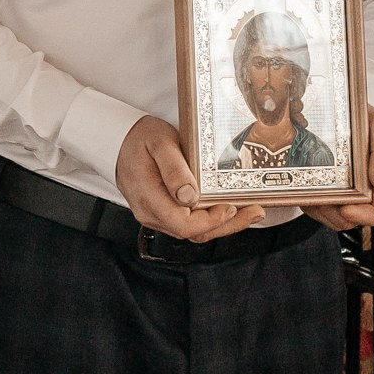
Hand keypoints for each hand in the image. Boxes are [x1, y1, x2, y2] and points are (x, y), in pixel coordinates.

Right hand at [111, 114, 268, 242]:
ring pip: (193, 232)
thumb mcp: (159, 143)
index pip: (183, 225)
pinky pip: (188, 225)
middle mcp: (151, 214)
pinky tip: (229, 210)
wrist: (118, 142)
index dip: (210, 221)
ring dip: (223, 225)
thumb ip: (174, 169)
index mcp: (149, 198)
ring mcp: (156, 216)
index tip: (231, 206)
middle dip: (227, 225)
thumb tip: (189, 196)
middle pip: (193, 234)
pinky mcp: (162, 213)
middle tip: (255, 212)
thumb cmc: (140, 139)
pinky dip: (211, 220)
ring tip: (250, 212)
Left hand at [305, 108, 373, 231]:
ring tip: (312, 188)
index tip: (344, 207)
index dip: (359, 215)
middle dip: (332, 211)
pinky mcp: (331, 196)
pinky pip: (319, 212)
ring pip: (332, 219)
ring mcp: (349, 197)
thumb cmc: (369, 121)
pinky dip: (311, 204)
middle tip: (320, 195)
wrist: (349, 114)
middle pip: (348, 220)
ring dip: (320, 208)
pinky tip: (308, 186)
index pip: (373, 214)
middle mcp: (367, 194)